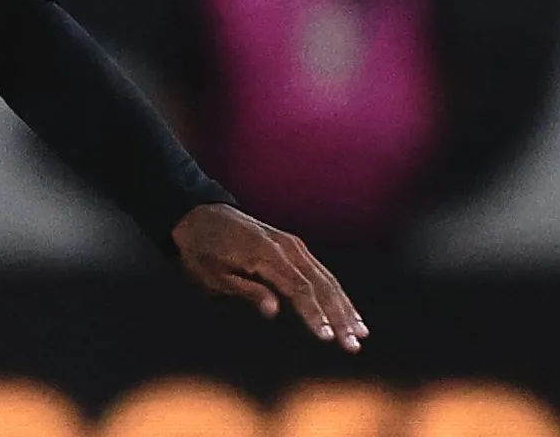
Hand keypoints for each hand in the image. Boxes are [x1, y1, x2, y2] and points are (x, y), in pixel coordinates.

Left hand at [172, 204, 366, 351]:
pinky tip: (348, 313)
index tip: (327, 337)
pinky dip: (337, 293)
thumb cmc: (202, 250)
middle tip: (353, 345)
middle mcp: (285, 246)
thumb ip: (245, 290)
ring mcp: (292, 244)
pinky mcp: (294, 247)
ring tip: (361, 334)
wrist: (199, 215)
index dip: (314, 314)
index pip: (298, 288)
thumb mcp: (212, 273)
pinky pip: (320, 272)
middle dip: (339, 316)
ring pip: (326, 279)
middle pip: (320, 285)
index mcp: (265, 253)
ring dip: (345, 307)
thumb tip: (274, 310)